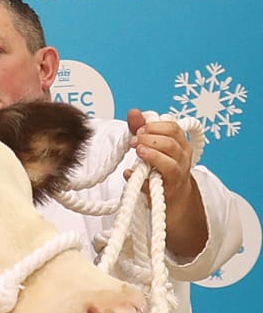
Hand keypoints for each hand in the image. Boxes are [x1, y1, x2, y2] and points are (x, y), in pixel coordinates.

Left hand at [124, 108, 208, 260]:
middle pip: (172, 142)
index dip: (156, 126)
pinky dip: (140, 177)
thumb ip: (142, 130)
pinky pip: (155, 182)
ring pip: (169, 161)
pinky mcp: (167, 190)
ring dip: (151, 154)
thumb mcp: (153, 147)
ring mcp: (177, 174)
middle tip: (134, 139)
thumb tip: (133, 112)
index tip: (140, 127)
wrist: (173, 200)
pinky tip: (129, 173)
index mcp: (180, 144)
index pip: (174, 128)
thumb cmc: (161, 171)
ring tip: (136, 150)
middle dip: (151, 138)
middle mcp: (183, 157)